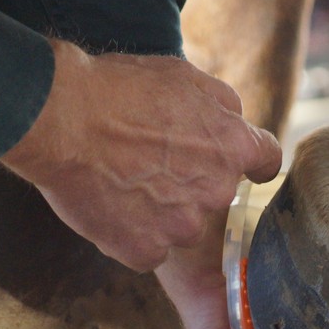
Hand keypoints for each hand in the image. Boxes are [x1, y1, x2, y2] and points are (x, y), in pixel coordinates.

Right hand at [1, 40, 280, 270]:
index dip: (250, 163)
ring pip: (181, 226)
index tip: (240, 165)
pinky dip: (133, 235)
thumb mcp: (184, 76)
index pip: (266, 162)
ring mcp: (182, 226)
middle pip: (215, 195)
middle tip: (151, 163)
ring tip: (124, 183)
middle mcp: (216, 191)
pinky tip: (111, 208)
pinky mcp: (147, 251)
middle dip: (191, 183)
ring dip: (161, 212)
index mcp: (233, 147)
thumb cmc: (118, 89)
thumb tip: (236, 121)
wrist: (61, 119)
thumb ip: (222, 105)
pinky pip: (148, 249)